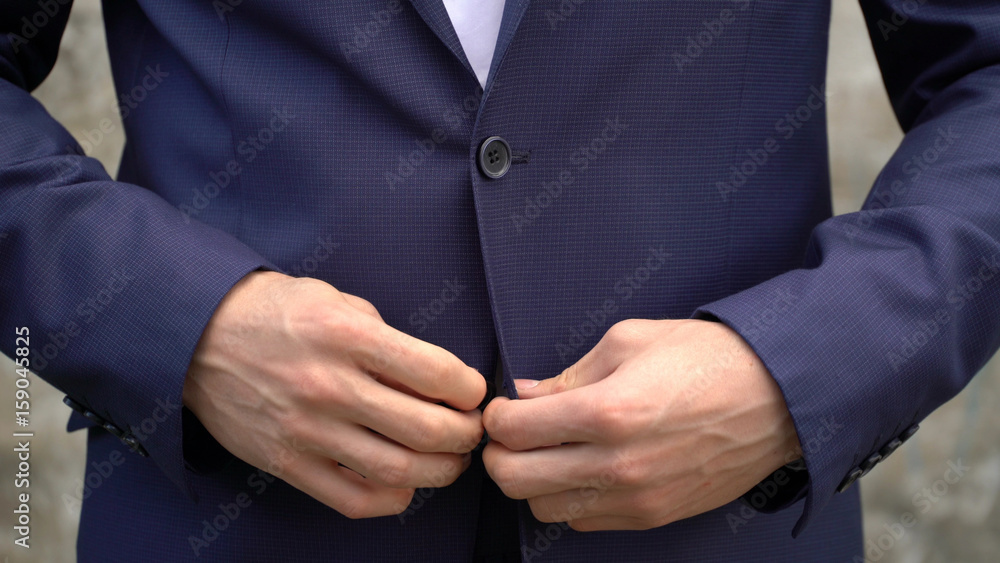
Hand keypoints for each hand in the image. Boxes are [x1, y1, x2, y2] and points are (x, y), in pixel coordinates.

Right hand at [183, 271, 484, 517]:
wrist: (194, 335)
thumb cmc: (274, 311)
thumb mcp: (336, 300)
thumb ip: (385, 336)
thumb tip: (434, 378)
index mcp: (346, 335)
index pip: (435, 372)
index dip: (469, 388)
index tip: (473, 391)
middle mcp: (328, 385)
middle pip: (426, 429)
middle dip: (465, 435)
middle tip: (471, 430)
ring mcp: (305, 430)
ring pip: (396, 470)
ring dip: (440, 472)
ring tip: (450, 460)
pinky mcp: (285, 463)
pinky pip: (352, 499)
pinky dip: (392, 500)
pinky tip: (405, 486)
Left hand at [482, 318, 799, 530]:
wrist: (779, 397)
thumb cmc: (707, 358)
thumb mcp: (630, 341)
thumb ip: (569, 373)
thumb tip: (527, 394)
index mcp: (607, 411)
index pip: (513, 430)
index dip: (496, 416)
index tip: (504, 407)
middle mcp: (616, 464)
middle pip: (515, 480)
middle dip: (500, 454)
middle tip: (512, 433)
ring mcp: (635, 498)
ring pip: (544, 509)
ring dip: (533, 481)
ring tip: (549, 451)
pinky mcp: (652, 517)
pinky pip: (584, 522)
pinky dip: (570, 500)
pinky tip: (583, 470)